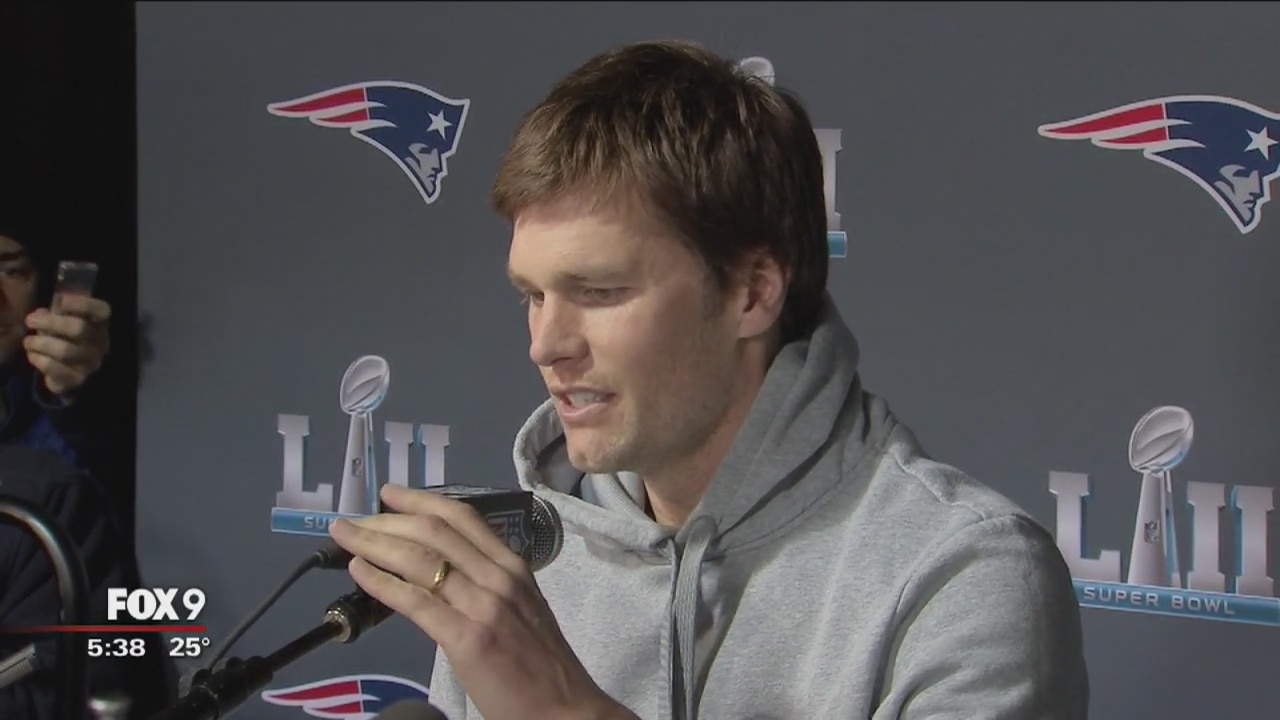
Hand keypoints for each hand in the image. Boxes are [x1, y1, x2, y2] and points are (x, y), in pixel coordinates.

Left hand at [23, 294, 111, 395]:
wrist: (66, 370)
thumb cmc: (62, 336)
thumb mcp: (62, 319)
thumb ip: (56, 312)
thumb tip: (41, 313)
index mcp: (99, 324)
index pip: (101, 311)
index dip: (82, 304)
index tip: (61, 300)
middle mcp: (100, 343)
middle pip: (79, 329)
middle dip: (51, 323)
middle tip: (29, 320)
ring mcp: (90, 363)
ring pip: (65, 351)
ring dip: (41, 343)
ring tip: (27, 341)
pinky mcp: (76, 379)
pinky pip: (56, 369)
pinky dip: (39, 360)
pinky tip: (32, 355)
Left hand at [329, 484, 636, 719]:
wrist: (565, 707)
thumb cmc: (541, 662)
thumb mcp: (523, 606)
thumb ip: (487, 584)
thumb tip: (441, 571)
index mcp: (513, 566)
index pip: (462, 517)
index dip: (420, 500)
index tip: (389, 493)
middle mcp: (499, 577)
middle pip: (434, 532)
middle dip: (387, 520)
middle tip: (353, 521)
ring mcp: (484, 605)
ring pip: (420, 560)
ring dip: (374, 543)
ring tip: (345, 538)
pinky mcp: (467, 638)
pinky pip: (416, 601)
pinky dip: (382, 582)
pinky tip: (359, 573)